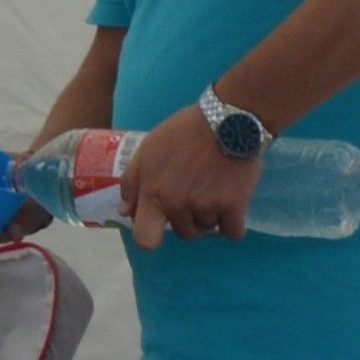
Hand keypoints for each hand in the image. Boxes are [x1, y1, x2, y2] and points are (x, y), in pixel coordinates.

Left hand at [118, 106, 258, 246]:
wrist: (229, 120)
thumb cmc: (185, 132)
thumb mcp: (148, 149)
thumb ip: (132, 182)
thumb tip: (126, 213)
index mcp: (154, 194)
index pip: (145, 239)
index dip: (152, 237)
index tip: (162, 225)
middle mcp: (178, 205)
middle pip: (185, 232)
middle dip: (190, 218)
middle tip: (198, 191)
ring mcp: (206, 208)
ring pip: (209, 229)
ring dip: (213, 215)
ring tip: (216, 188)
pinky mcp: (234, 208)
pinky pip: (233, 232)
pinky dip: (234, 222)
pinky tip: (234, 200)